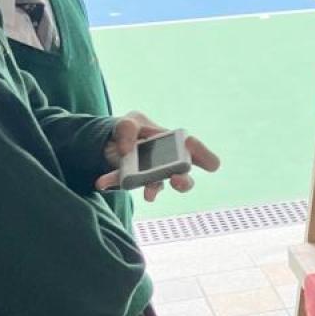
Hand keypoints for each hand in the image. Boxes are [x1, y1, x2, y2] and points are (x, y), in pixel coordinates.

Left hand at [96, 112, 220, 202]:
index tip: (212, 165)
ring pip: (158, 186)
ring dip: (153, 189)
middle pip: (183, 176)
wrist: (107, 143)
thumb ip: (127, 128)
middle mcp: (166, 162)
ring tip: (148, 194)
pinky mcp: (131, 181)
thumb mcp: (128, 121)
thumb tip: (126, 151)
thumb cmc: (129, 129)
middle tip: (177, 180)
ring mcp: (150, 175)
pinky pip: (124, 184)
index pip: (193, 148)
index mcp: (172, 142)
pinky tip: (102, 183)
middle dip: (183, 182)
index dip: (204, 155)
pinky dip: (113, 183)